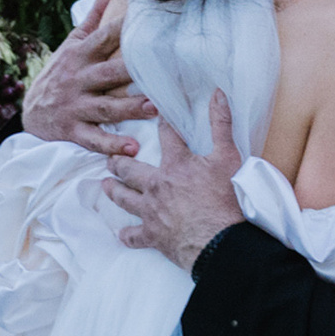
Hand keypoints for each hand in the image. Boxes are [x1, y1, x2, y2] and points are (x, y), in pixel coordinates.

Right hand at [22, 0, 157, 154]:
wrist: (30, 113)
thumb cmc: (61, 72)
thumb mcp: (74, 41)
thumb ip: (96, 13)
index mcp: (81, 54)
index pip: (105, 38)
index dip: (125, 28)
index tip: (150, 21)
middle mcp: (79, 79)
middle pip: (109, 73)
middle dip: (132, 72)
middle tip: (161, 71)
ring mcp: (76, 105)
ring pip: (106, 107)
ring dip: (130, 108)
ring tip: (154, 109)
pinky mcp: (74, 130)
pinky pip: (94, 139)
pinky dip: (112, 145)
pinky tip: (132, 148)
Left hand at [101, 93, 247, 272]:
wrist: (219, 241)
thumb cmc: (225, 199)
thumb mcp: (228, 157)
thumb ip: (221, 124)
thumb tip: (218, 94)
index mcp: (175, 164)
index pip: (167, 136)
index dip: (163, 122)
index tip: (155, 114)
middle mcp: (156, 185)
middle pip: (131, 169)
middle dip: (119, 161)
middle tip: (110, 157)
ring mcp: (151, 212)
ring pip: (125, 198)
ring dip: (114, 190)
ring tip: (105, 184)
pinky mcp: (153, 236)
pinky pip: (135, 236)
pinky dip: (127, 235)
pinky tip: (122, 234)